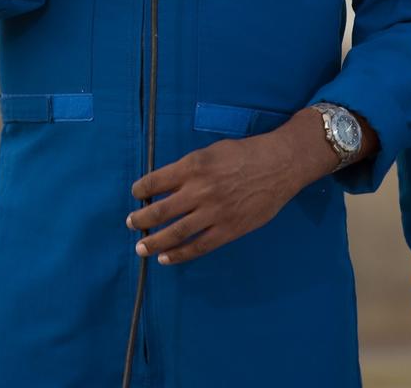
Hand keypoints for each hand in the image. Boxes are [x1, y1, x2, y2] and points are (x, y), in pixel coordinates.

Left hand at [126, 111, 338, 264]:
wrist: (279, 165)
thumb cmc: (244, 153)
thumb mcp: (211, 151)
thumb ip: (189, 168)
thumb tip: (167, 184)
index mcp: (194, 166)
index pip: (156, 180)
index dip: (142, 189)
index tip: (136, 194)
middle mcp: (200, 190)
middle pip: (161, 210)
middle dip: (141, 219)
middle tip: (131, 223)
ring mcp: (214, 212)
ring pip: (176, 232)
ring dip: (154, 241)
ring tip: (140, 247)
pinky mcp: (228, 230)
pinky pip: (198, 246)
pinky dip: (179, 254)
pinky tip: (165, 258)